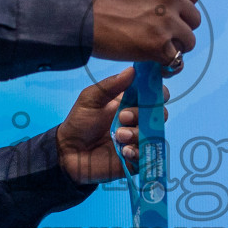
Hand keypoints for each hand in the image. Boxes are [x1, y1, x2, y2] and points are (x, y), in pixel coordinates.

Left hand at [56, 66, 168, 184]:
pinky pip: (147, 155)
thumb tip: (132, 69)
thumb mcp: (91, 99)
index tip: (152, 92)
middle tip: (122, 117)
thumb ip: (111, 85)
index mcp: (129, 103)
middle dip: (143, 114)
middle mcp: (136, 120)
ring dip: (138, 134)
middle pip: (158, 114)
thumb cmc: (79, 123)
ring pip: (153, 135)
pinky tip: (124, 151)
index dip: (158, 92)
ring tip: (119, 137)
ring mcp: (137, 139)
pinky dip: (138, 152)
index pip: (154, 94)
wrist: (68, 152)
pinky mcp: (135, 158)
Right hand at [88, 0, 200, 65]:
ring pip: (189, 41)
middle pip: (193, 20)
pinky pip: (176, 60)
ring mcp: (166, 21)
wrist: (78, 14)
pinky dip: (166, 64)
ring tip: (154, 50)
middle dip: (179, 30)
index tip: (168, 19)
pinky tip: (153, 63)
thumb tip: (170, 8)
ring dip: (174, 48)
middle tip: (159, 37)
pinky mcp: (159, 45)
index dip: (181, 11)